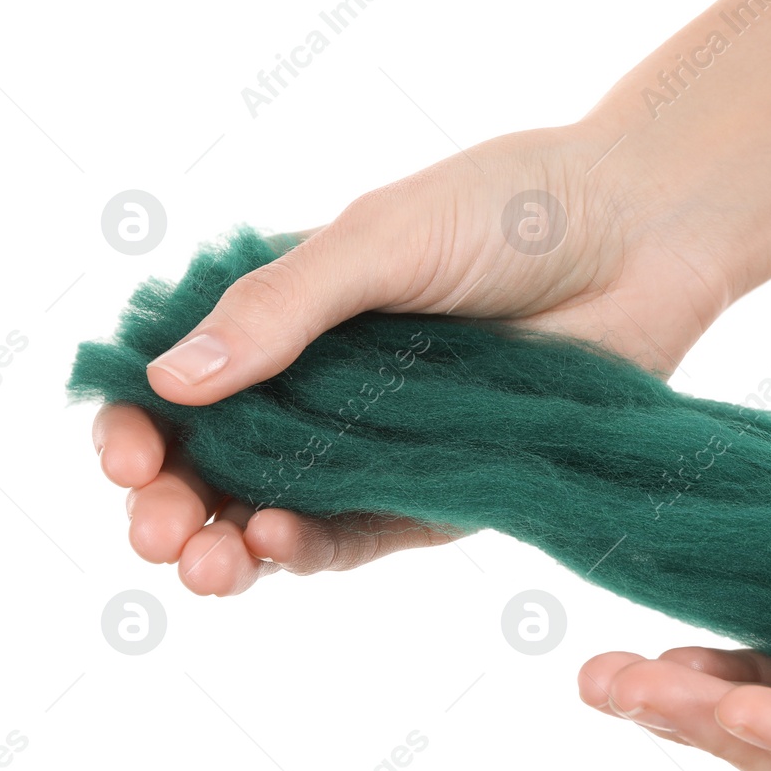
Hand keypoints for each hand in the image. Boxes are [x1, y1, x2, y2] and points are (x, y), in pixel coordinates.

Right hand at [93, 124, 729, 595]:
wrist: (642, 234)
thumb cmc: (512, 210)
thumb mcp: (380, 240)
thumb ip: (282, 309)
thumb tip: (169, 381)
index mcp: (293, 318)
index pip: (188, 388)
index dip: (142, 429)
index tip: (128, 454)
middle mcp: (330, 388)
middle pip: (221, 468)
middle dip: (172, 506)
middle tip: (154, 532)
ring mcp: (386, 444)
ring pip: (282, 515)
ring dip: (230, 547)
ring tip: (204, 561)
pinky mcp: (449, 488)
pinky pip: (368, 533)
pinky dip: (317, 549)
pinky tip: (279, 543)